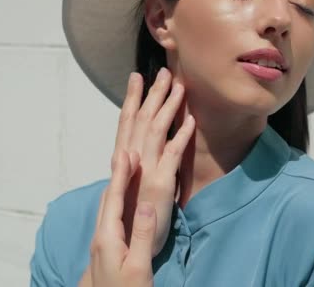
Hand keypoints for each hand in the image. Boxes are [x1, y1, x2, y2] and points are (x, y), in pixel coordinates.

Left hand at [79, 151, 156, 286]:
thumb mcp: (139, 267)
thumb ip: (143, 235)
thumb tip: (148, 204)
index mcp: (108, 237)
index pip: (114, 198)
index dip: (120, 175)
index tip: (125, 153)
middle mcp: (100, 237)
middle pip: (107, 198)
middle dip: (117, 175)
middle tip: (126, 153)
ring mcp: (101, 244)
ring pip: (106, 207)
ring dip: (115, 186)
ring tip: (123, 171)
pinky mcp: (105, 250)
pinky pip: (109, 217)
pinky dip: (116, 201)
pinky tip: (121, 202)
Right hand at [112, 68, 195, 256]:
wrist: (128, 241)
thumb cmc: (130, 211)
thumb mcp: (126, 182)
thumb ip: (130, 160)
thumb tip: (135, 144)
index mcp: (122, 158)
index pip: (126, 121)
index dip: (132, 98)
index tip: (138, 76)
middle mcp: (131, 160)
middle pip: (142, 119)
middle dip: (153, 94)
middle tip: (164, 72)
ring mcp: (145, 170)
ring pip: (156, 130)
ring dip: (168, 107)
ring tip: (179, 87)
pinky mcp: (161, 183)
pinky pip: (172, 154)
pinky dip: (180, 135)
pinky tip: (191, 120)